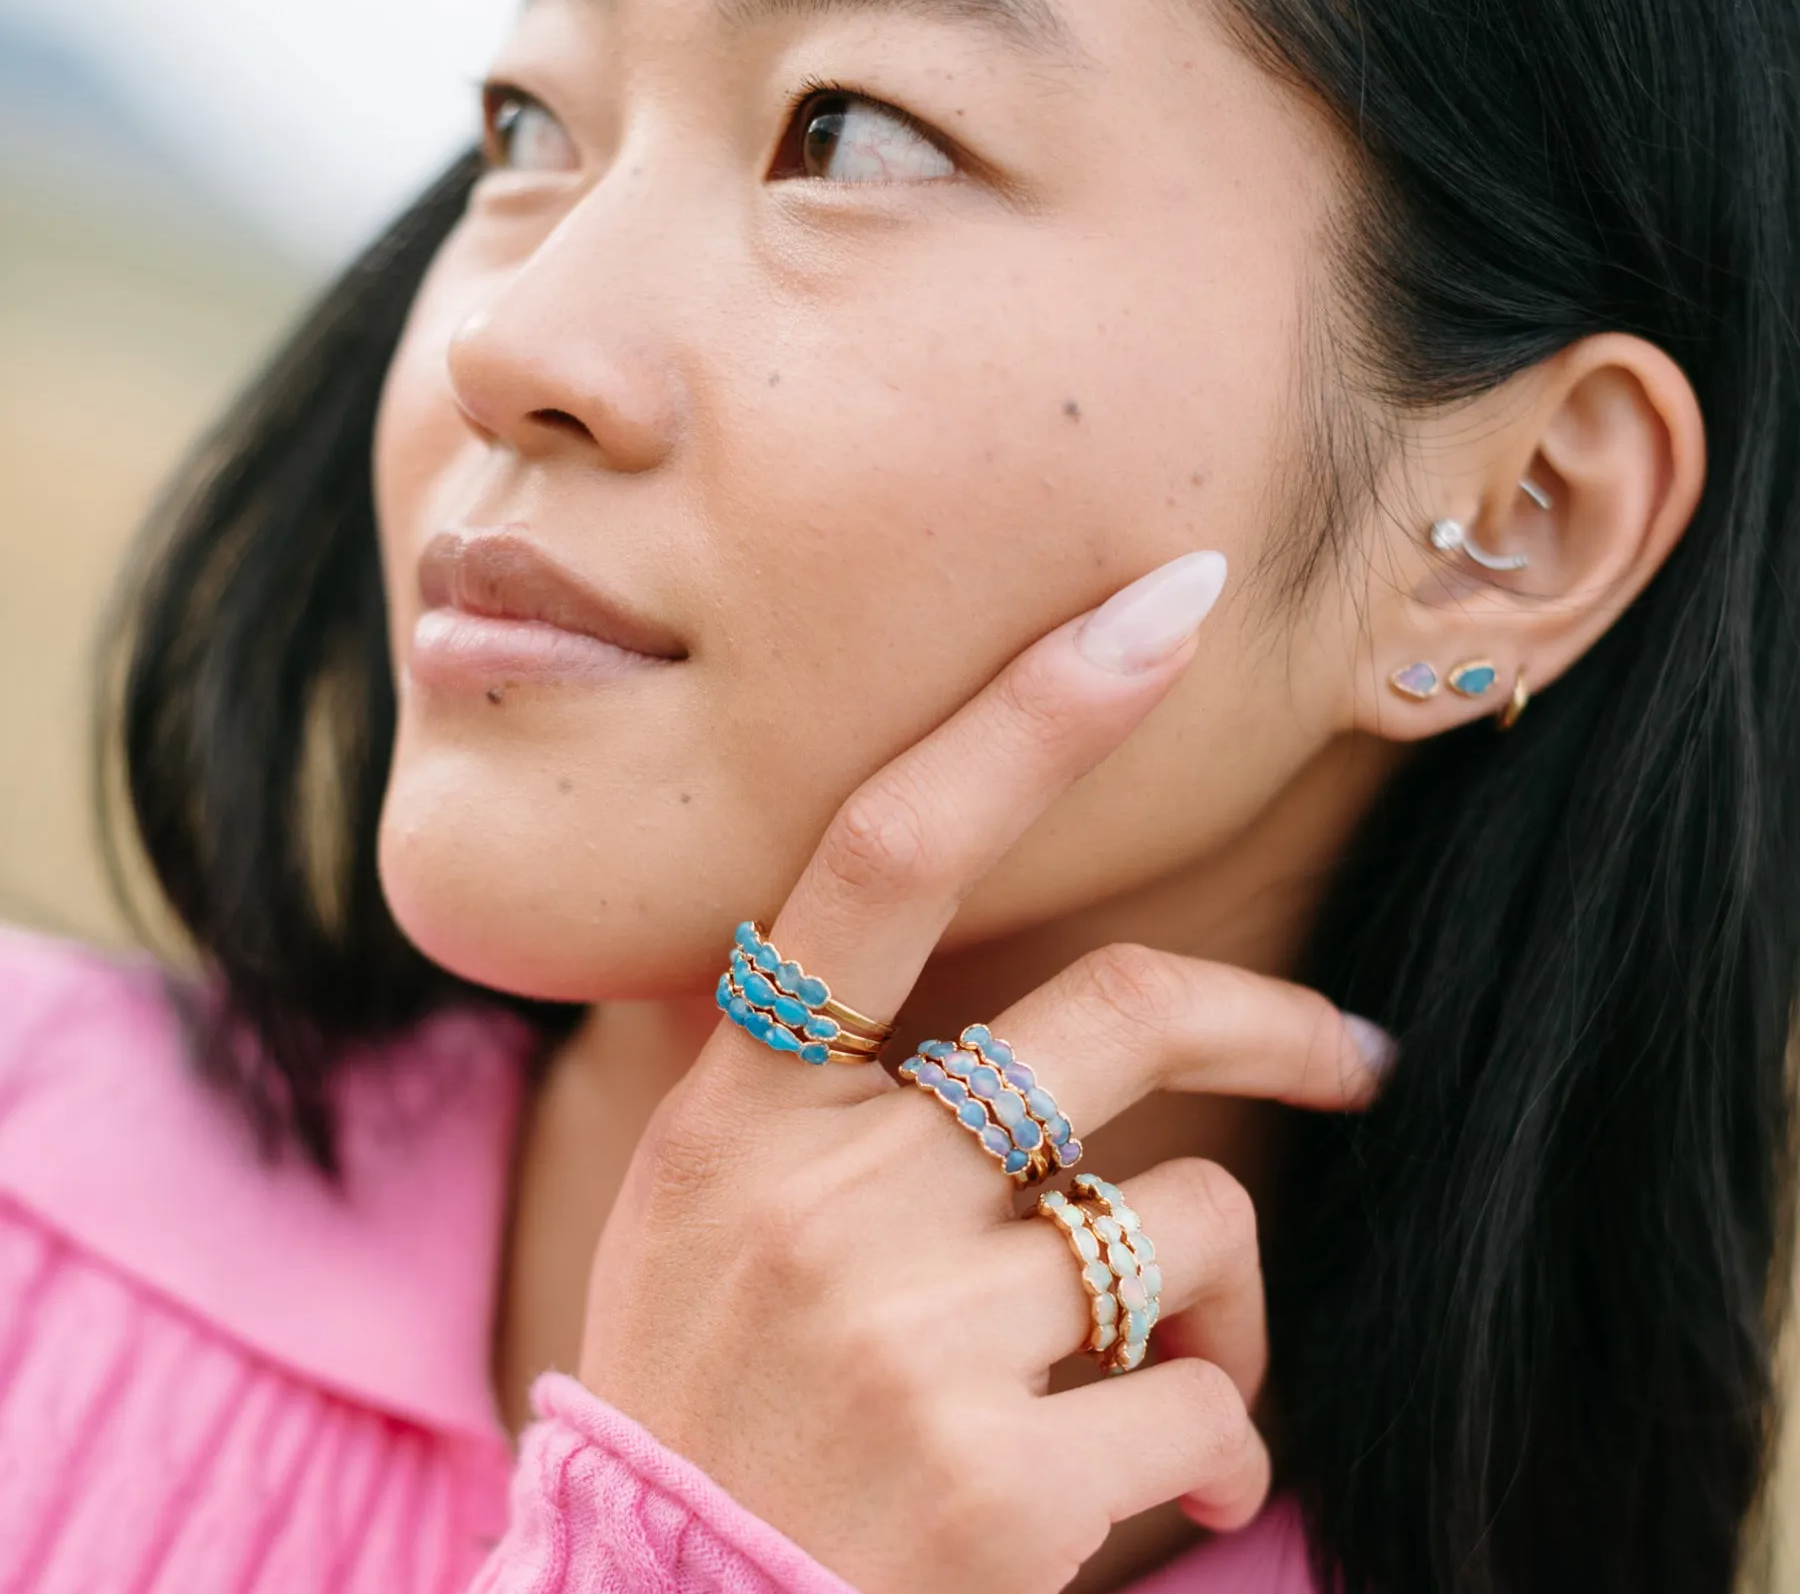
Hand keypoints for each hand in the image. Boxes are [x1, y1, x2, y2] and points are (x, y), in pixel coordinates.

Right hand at [576, 554, 1387, 1593]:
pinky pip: (1202, 1404)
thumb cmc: (705, 1406)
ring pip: (1194, 1224)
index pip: (884, 857)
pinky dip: (1215, 1444)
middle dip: (1275, 1023)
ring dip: (1220, 1302)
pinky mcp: (993, 1480)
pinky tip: (1156, 1492)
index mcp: (743, 1108)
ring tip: (1170, 1372)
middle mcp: (823, 1190)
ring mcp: (906, 1330)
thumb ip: (819, 1091)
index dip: (1028, 716)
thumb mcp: (708, 1214)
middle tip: (1354, 1054)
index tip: (1161, 604)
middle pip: (1118, 1014)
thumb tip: (980, 997)